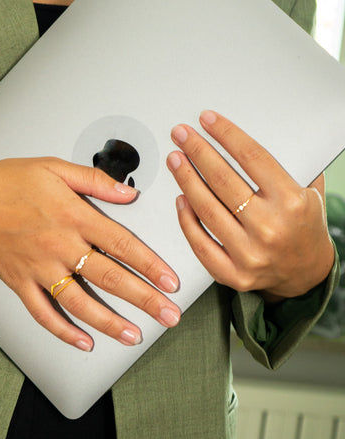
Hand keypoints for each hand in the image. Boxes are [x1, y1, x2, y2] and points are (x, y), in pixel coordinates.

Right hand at [0, 157, 180, 350]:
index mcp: (72, 216)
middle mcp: (58, 246)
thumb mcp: (53, 167)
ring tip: (134, 336)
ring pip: (79, 303)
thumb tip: (128, 194)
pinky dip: (63, 331)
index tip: (171, 281)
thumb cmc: (6, 181)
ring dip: (109, 323)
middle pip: (109, 278)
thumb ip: (95, 181)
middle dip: (144, 299)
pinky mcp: (19, 283)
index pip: (121, 244)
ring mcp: (38, 268)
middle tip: (169, 315)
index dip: (150, 265)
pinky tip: (83, 342)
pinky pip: (43, 313)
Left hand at [167, 111, 333, 301]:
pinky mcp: (233, 274)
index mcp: (291, 202)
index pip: (251, 157)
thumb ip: (283, 168)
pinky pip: (199, 243)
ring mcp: (249, 254)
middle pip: (222, 180)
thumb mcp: (307, 192)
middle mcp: (269, 228)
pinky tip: (181, 199)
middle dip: (198, 151)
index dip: (225, 134)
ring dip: (185, 180)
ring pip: (206, 209)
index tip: (207, 120)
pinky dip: (186, 219)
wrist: (307, 273)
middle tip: (181, 135)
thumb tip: (241, 139)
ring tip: (175, 161)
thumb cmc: (303, 227)